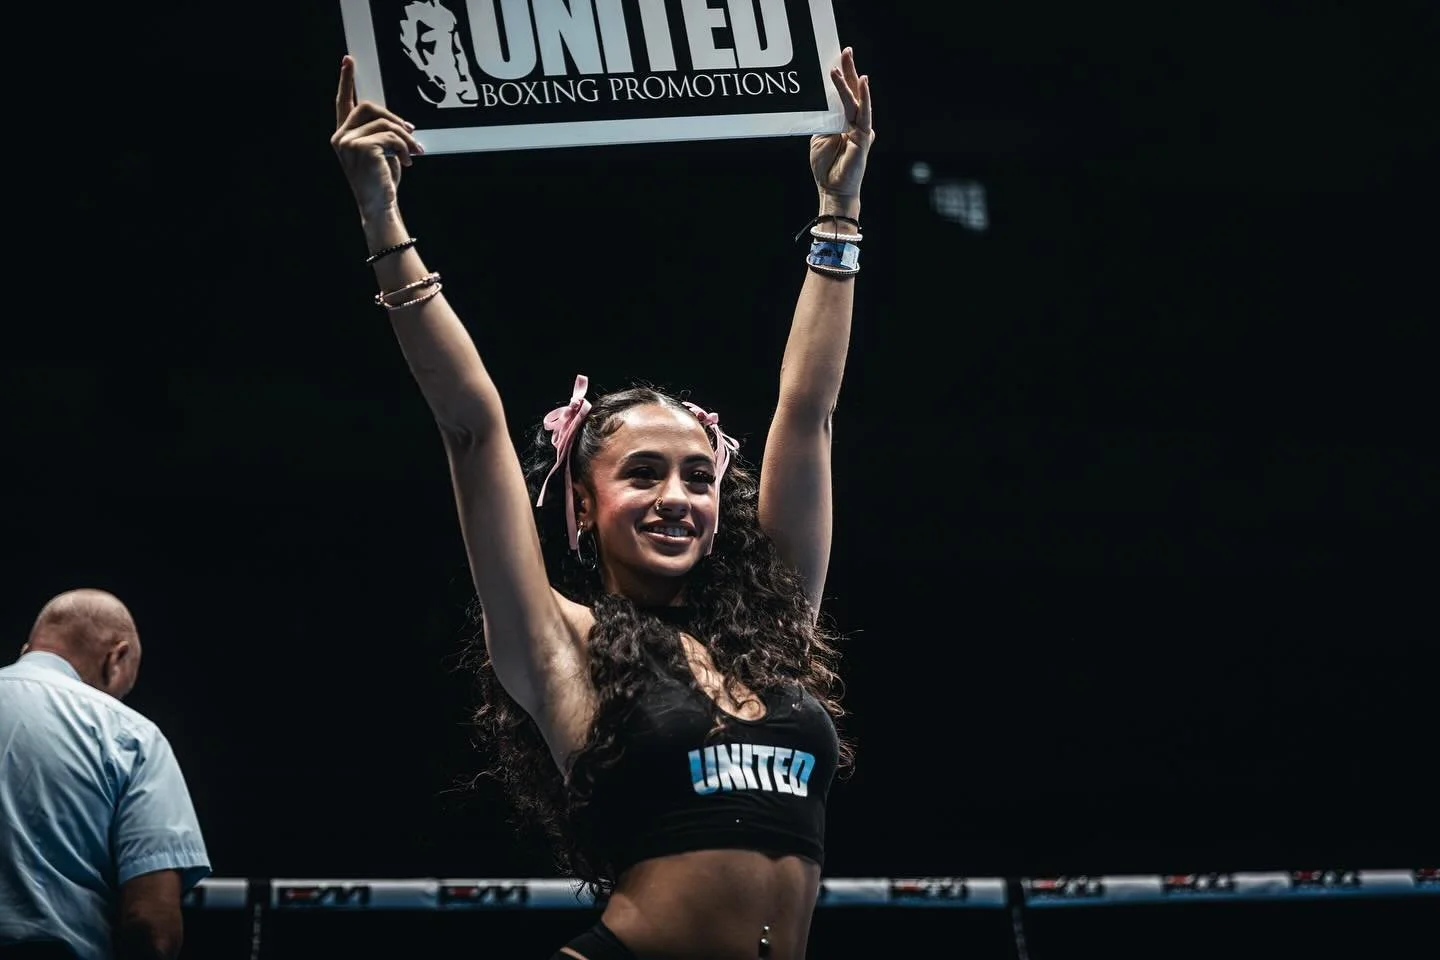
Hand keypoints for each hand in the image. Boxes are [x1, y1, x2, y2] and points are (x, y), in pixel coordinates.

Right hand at [330, 55, 424, 221]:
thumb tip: (401, 122)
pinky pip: (391, 136)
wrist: (379, 206)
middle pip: (369, 106)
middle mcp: (340, 137)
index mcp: (343, 135)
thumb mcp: (381, 152)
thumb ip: (382, 132)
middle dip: (395, 118)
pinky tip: (408, 161)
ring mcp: (348, 142)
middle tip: (411, 133)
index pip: (343, 102)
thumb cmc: (381, 181)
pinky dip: (405, 148)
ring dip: (406, 138)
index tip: (349, 61)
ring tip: (414, 154)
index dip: (346, 80)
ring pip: (385, 123)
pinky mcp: (361, 148)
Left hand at [809, 47, 874, 214]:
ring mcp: (861, 130)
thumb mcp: (819, 137)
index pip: (844, 95)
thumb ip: (824, 120)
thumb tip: (822, 102)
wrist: (832, 189)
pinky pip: (864, 114)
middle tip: (846, 50)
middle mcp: (856, 123)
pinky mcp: (864, 138)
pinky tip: (862, 83)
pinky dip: (864, 98)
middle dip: (849, 70)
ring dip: (850, 81)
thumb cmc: (826, 167)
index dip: (842, 77)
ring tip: (843, 63)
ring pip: (857, 100)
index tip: (837, 58)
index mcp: (845, 122)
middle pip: (853, 92)